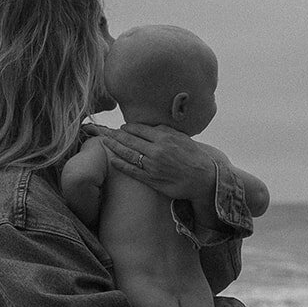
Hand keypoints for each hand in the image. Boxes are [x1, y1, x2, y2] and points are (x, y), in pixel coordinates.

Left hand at [83, 122, 219, 204]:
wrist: (203, 178)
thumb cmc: (194, 156)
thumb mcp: (182, 137)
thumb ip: (165, 131)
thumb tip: (149, 126)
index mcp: (164, 138)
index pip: (139, 129)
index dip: (127, 127)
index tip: (122, 127)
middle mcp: (156, 151)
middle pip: (130, 140)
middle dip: (115, 135)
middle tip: (104, 131)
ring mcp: (152, 166)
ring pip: (128, 154)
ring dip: (114, 147)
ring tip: (105, 142)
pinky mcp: (151, 179)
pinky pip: (132, 171)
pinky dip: (121, 165)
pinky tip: (112, 160)